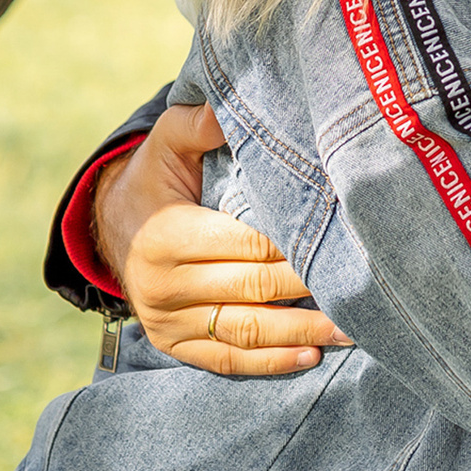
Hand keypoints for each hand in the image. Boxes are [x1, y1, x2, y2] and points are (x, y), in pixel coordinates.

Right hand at [97, 102, 349, 375]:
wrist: (110, 225)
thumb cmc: (154, 178)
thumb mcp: (165, 142)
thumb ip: (197, 124)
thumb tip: (229, 108)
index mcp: (167, 235)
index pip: (244, 244)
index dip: (291, 245)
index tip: (336, 241)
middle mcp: (164, 284)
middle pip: (252, 289)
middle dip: (308, 290)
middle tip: (360, 288)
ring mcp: (167, 320)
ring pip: (245, 331)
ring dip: (300, 334)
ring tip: (349, 329)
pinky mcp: (172, 343)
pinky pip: (225, 359)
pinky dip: (269, 362)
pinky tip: (310, 356)